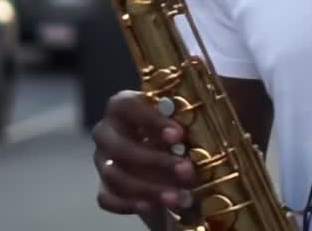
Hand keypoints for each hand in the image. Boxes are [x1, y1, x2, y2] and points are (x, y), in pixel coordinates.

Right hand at [92, 91, 197, 216]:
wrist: (172, 151)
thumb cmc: (182, 125)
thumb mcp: (190, 114)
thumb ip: (193, 111)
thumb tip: (208, 107)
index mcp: (125, 105)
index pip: (127, 106)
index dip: (150, 120)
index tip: (179, 135)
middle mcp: (108, 131)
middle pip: (118, 146)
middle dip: (154, 161)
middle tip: (187, 170)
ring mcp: (103, 161)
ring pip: (114, 175)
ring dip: (148, 188)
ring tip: (180, 198)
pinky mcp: (105, 187)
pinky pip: (108, 198)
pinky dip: (128, 204)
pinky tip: (152, 206)